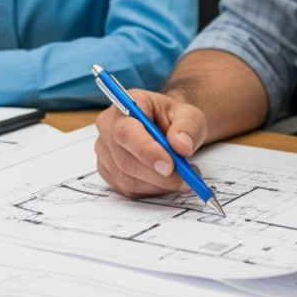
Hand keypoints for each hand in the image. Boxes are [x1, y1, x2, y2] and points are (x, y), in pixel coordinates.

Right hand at [94, 90, 208, 197]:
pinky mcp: (107, 171)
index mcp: (125, 106)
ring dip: (159, 184)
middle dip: (159, 175)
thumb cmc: (175, 120)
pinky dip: (151, 190)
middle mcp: (108, 127)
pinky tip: (165, 180)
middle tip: (187, 178)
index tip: (169, 166)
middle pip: (125, 160)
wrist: (168, 128)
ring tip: (182, 177)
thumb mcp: (191, 116)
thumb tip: (181, 145)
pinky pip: (128, 189)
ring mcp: (105, 151)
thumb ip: (188, 127)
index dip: (146, 151)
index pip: (126, 132)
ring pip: (127, 179)